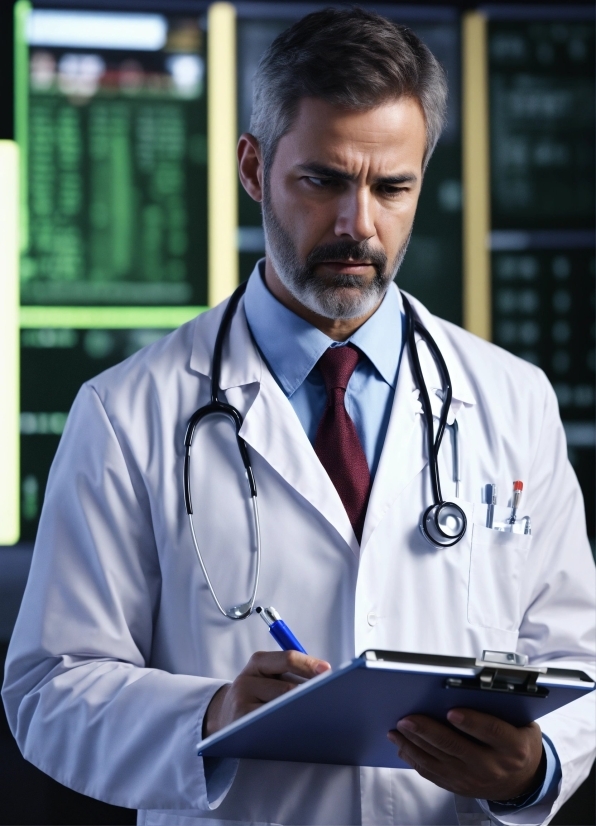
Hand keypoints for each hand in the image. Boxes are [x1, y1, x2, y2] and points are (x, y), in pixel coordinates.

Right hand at [203, 650, 330, 736]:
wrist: (224, 714)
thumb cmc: (259, 693)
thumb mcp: (270, 675)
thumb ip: (294, 673)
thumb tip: (326, 678)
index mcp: (258, 662)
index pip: (287, 659)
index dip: (310, 665)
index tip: (328, 672)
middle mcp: (246, 680)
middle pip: (287, 688)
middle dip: (310, 695)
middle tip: (330, 701)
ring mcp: (241, 703)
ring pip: (279, 709)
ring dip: (301, 713)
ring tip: (318, 716)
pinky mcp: (240, 724)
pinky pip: (268, 725)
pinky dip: (286, 727)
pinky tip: (298, 729)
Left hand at [388, 709, 543, 801]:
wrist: (522, 782)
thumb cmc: (517, 742)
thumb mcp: (521, 726)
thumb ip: (500, 711)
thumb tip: (466, 688)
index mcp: (513, 747)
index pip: (492, 732)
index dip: (471, 722)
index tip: (451, 711)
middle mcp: (492, 766)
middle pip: (456, 747)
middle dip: (428, 731)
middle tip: (407, 718)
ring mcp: (473, 780)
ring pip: (438, 761)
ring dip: (414, 744)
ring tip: (397, 729)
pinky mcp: (459, 787)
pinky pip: (432, 773)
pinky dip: (414, 759)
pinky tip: (401, 746)